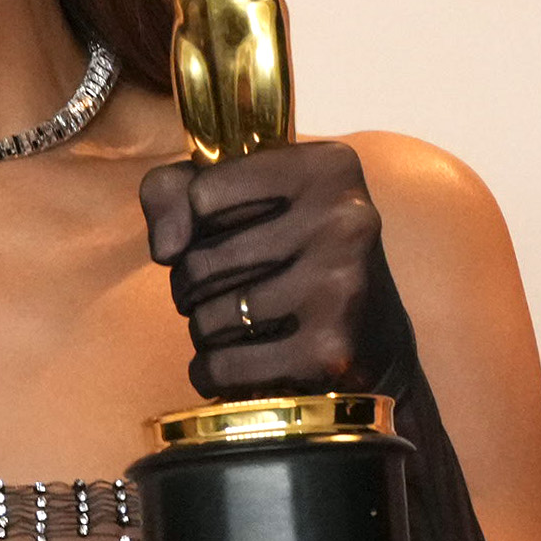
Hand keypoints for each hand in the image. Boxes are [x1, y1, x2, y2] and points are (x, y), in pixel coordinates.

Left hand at [139, 141, 416, 401]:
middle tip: (220, 290)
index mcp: (328, 168)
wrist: (375, 339)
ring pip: (209, 318)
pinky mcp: (330, 350)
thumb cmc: (293, 255)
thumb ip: (175, 191)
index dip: (194, 224)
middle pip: (200, 260)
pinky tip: (236, 364)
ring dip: (203, 330)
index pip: (200, 193)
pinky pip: (224, 365)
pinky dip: (212, 372)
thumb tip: (165, 247)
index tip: (223, 235)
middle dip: (190, 285)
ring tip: (236, 325)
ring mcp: (340, 286)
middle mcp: (344, 220)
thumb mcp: (244, 198)